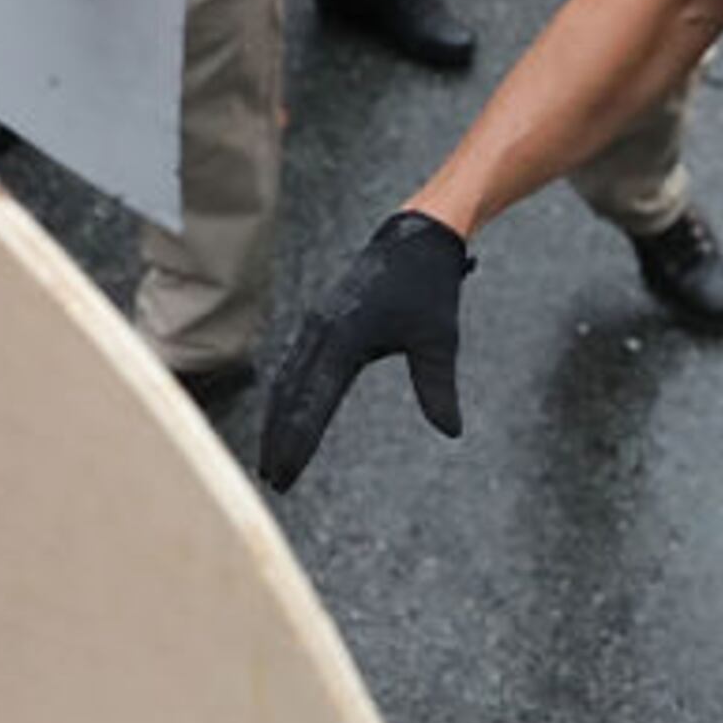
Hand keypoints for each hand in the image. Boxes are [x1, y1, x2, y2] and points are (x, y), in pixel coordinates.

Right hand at [256, 209, 471, 491]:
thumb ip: (438, 387)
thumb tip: (451, 432)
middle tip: (275, 483)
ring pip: (285, 383)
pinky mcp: (318, 323)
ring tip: (271, 463)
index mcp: (345, 335)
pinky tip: (282, 423)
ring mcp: (315, 325)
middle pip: (289, 397)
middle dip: (279, 441)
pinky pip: (292, 368)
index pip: (314, 401)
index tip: (287, 473)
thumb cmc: (429, 288)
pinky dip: (284, 400)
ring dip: (276, 423)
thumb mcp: (440, 339)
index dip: (299, 441)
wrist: (415, 238)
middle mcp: (321, 330)